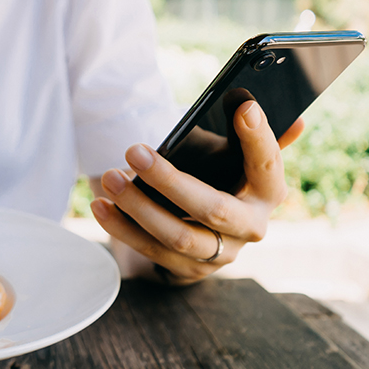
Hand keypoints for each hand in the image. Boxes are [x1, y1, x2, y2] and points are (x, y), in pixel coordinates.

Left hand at [90, 101, 303, 284]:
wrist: (208, 231)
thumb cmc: (220, 179)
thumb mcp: (234, 155)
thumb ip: (245, 134)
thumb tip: (247, 100)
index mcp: (268, 191)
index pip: (268, 163)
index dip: (259, 138)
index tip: (243, 108)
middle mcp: (251, 227)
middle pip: (213, 208)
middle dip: (169, 180)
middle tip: (133, 151)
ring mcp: (222, 253)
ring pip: (177, 235)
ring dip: (137, 206)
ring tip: (110, 178)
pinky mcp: (190, 269)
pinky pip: (152, 251)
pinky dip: (123, 228)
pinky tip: (101, 206)